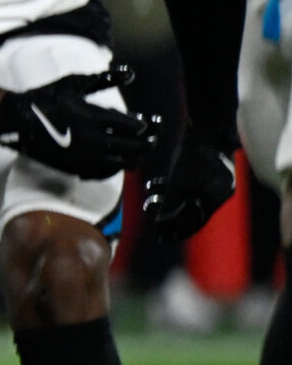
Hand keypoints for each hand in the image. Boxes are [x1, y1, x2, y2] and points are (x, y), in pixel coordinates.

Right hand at [0, 68, 153, 179]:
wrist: (16, 121)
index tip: (145, 125)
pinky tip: (114, 163)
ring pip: (120, 164)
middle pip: (132, 147)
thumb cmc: (45, 99)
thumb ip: (103, 79)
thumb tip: (130, 73)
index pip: (132, 127)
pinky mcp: (74, 167)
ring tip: (135, 156)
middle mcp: (93, 140)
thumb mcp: (73, 84)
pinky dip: (113, 169)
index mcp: (94, 117)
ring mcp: (84, 156)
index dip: (143, 127)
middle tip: (149, 143)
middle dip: (144, 145)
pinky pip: (103, 173)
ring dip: (131, 159)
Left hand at [145, 123, 238, 240]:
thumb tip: (160, 223)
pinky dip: (168, 187)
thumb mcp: (176, 184)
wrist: (201, 127)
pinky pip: (183, 184)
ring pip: (183, 197)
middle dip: (168, 216)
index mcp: (216, 198)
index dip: (177, 231)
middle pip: (189, 211)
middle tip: (151, 222)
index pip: (196, 223)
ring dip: (165, 200)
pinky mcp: (199, 168)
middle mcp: (216, 191)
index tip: (160, 237)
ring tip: (148, 202)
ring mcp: (209, 179)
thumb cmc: (191, 157)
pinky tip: (152, 185)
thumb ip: (169, 206)